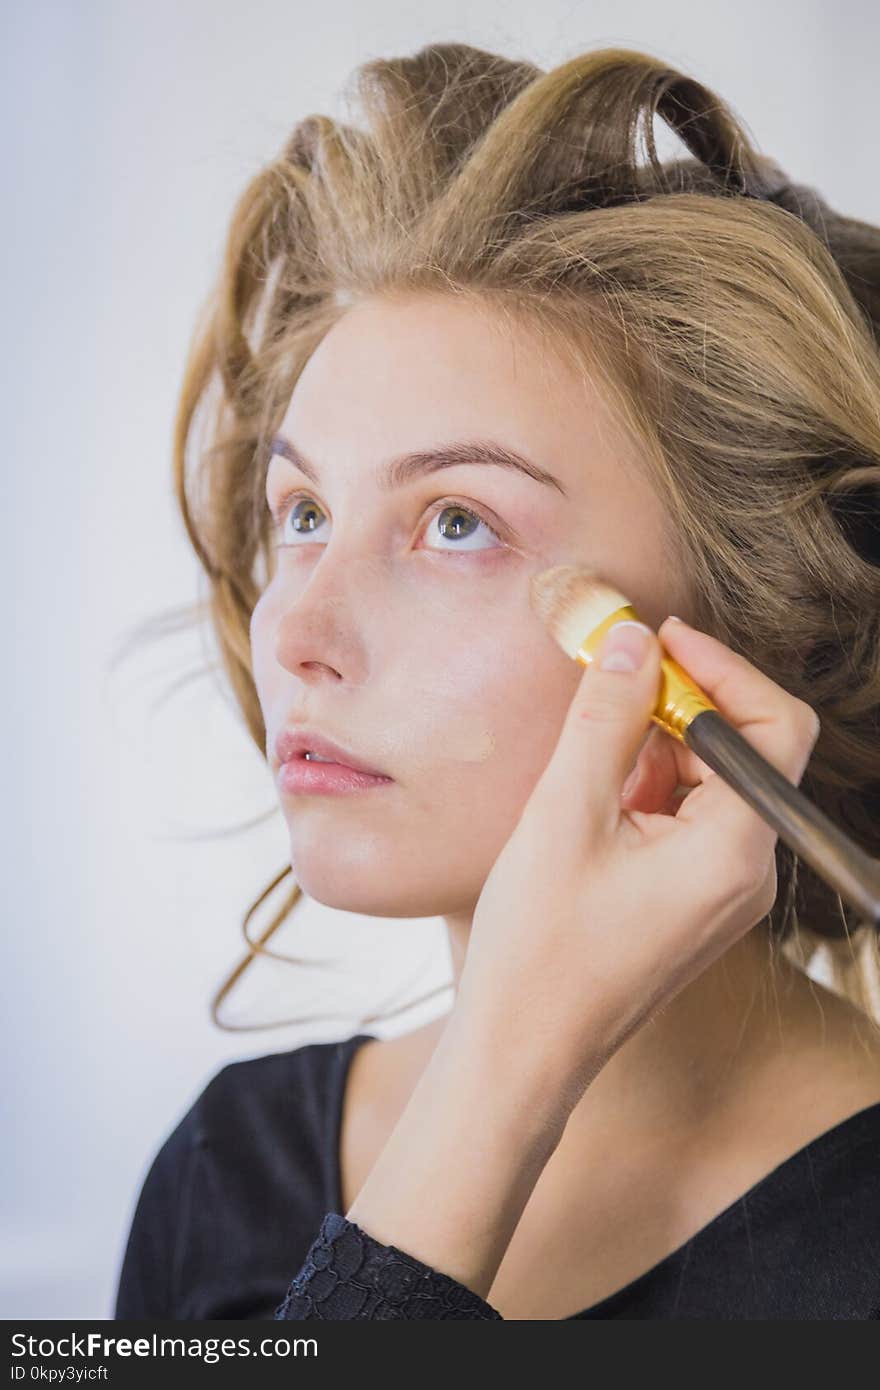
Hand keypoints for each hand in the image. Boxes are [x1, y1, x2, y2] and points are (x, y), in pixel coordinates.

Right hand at [450, 614, 820, 1121]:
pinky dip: (646, 788)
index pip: (774, 728)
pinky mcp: (691, 901)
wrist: (522, 1051)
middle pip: (744, 751)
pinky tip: (590, 794)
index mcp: (736, 851)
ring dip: (656, 745)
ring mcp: (722, 891)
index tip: (658, 641)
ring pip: (710, 782)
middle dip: (680, 703)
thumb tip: (631, 641)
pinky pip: (686, 819)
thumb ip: (605, 718)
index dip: (723, 670)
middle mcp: (747, 871)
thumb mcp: (564, 814)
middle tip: (610, 676)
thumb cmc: (540, 950)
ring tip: (587, 745)